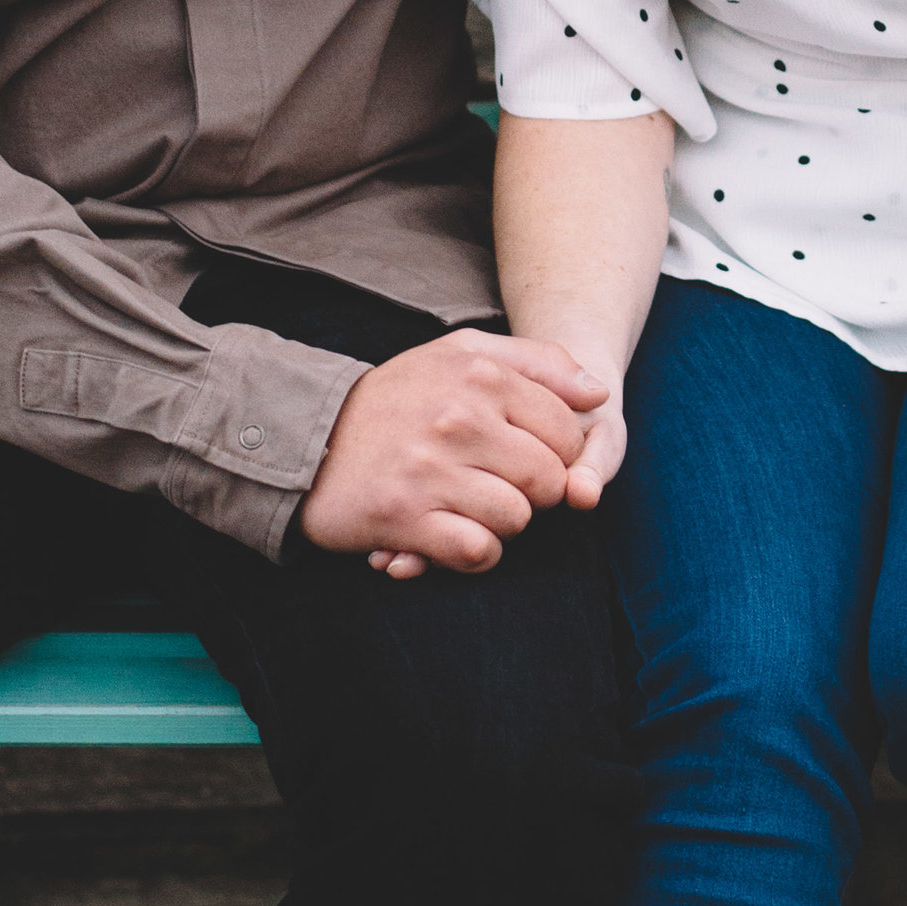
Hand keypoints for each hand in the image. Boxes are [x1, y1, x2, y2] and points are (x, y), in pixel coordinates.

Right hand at [369, 365, 625, 582]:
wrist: (308, 437)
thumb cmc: (398, 397)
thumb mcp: (461, 354)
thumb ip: (537, 363)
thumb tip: (598, 393)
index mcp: (479, 374)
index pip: (566, 431)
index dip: (556, 453)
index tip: (523, 455)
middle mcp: (458, 419)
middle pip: (549, 479)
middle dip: (533, 491)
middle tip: (496, 484)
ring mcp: (431, 470)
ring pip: (517, 518)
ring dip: (501, 522)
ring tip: (468, 505)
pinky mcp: (405, 518)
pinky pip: (478, 551)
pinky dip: (475, 552)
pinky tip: (453, 534)